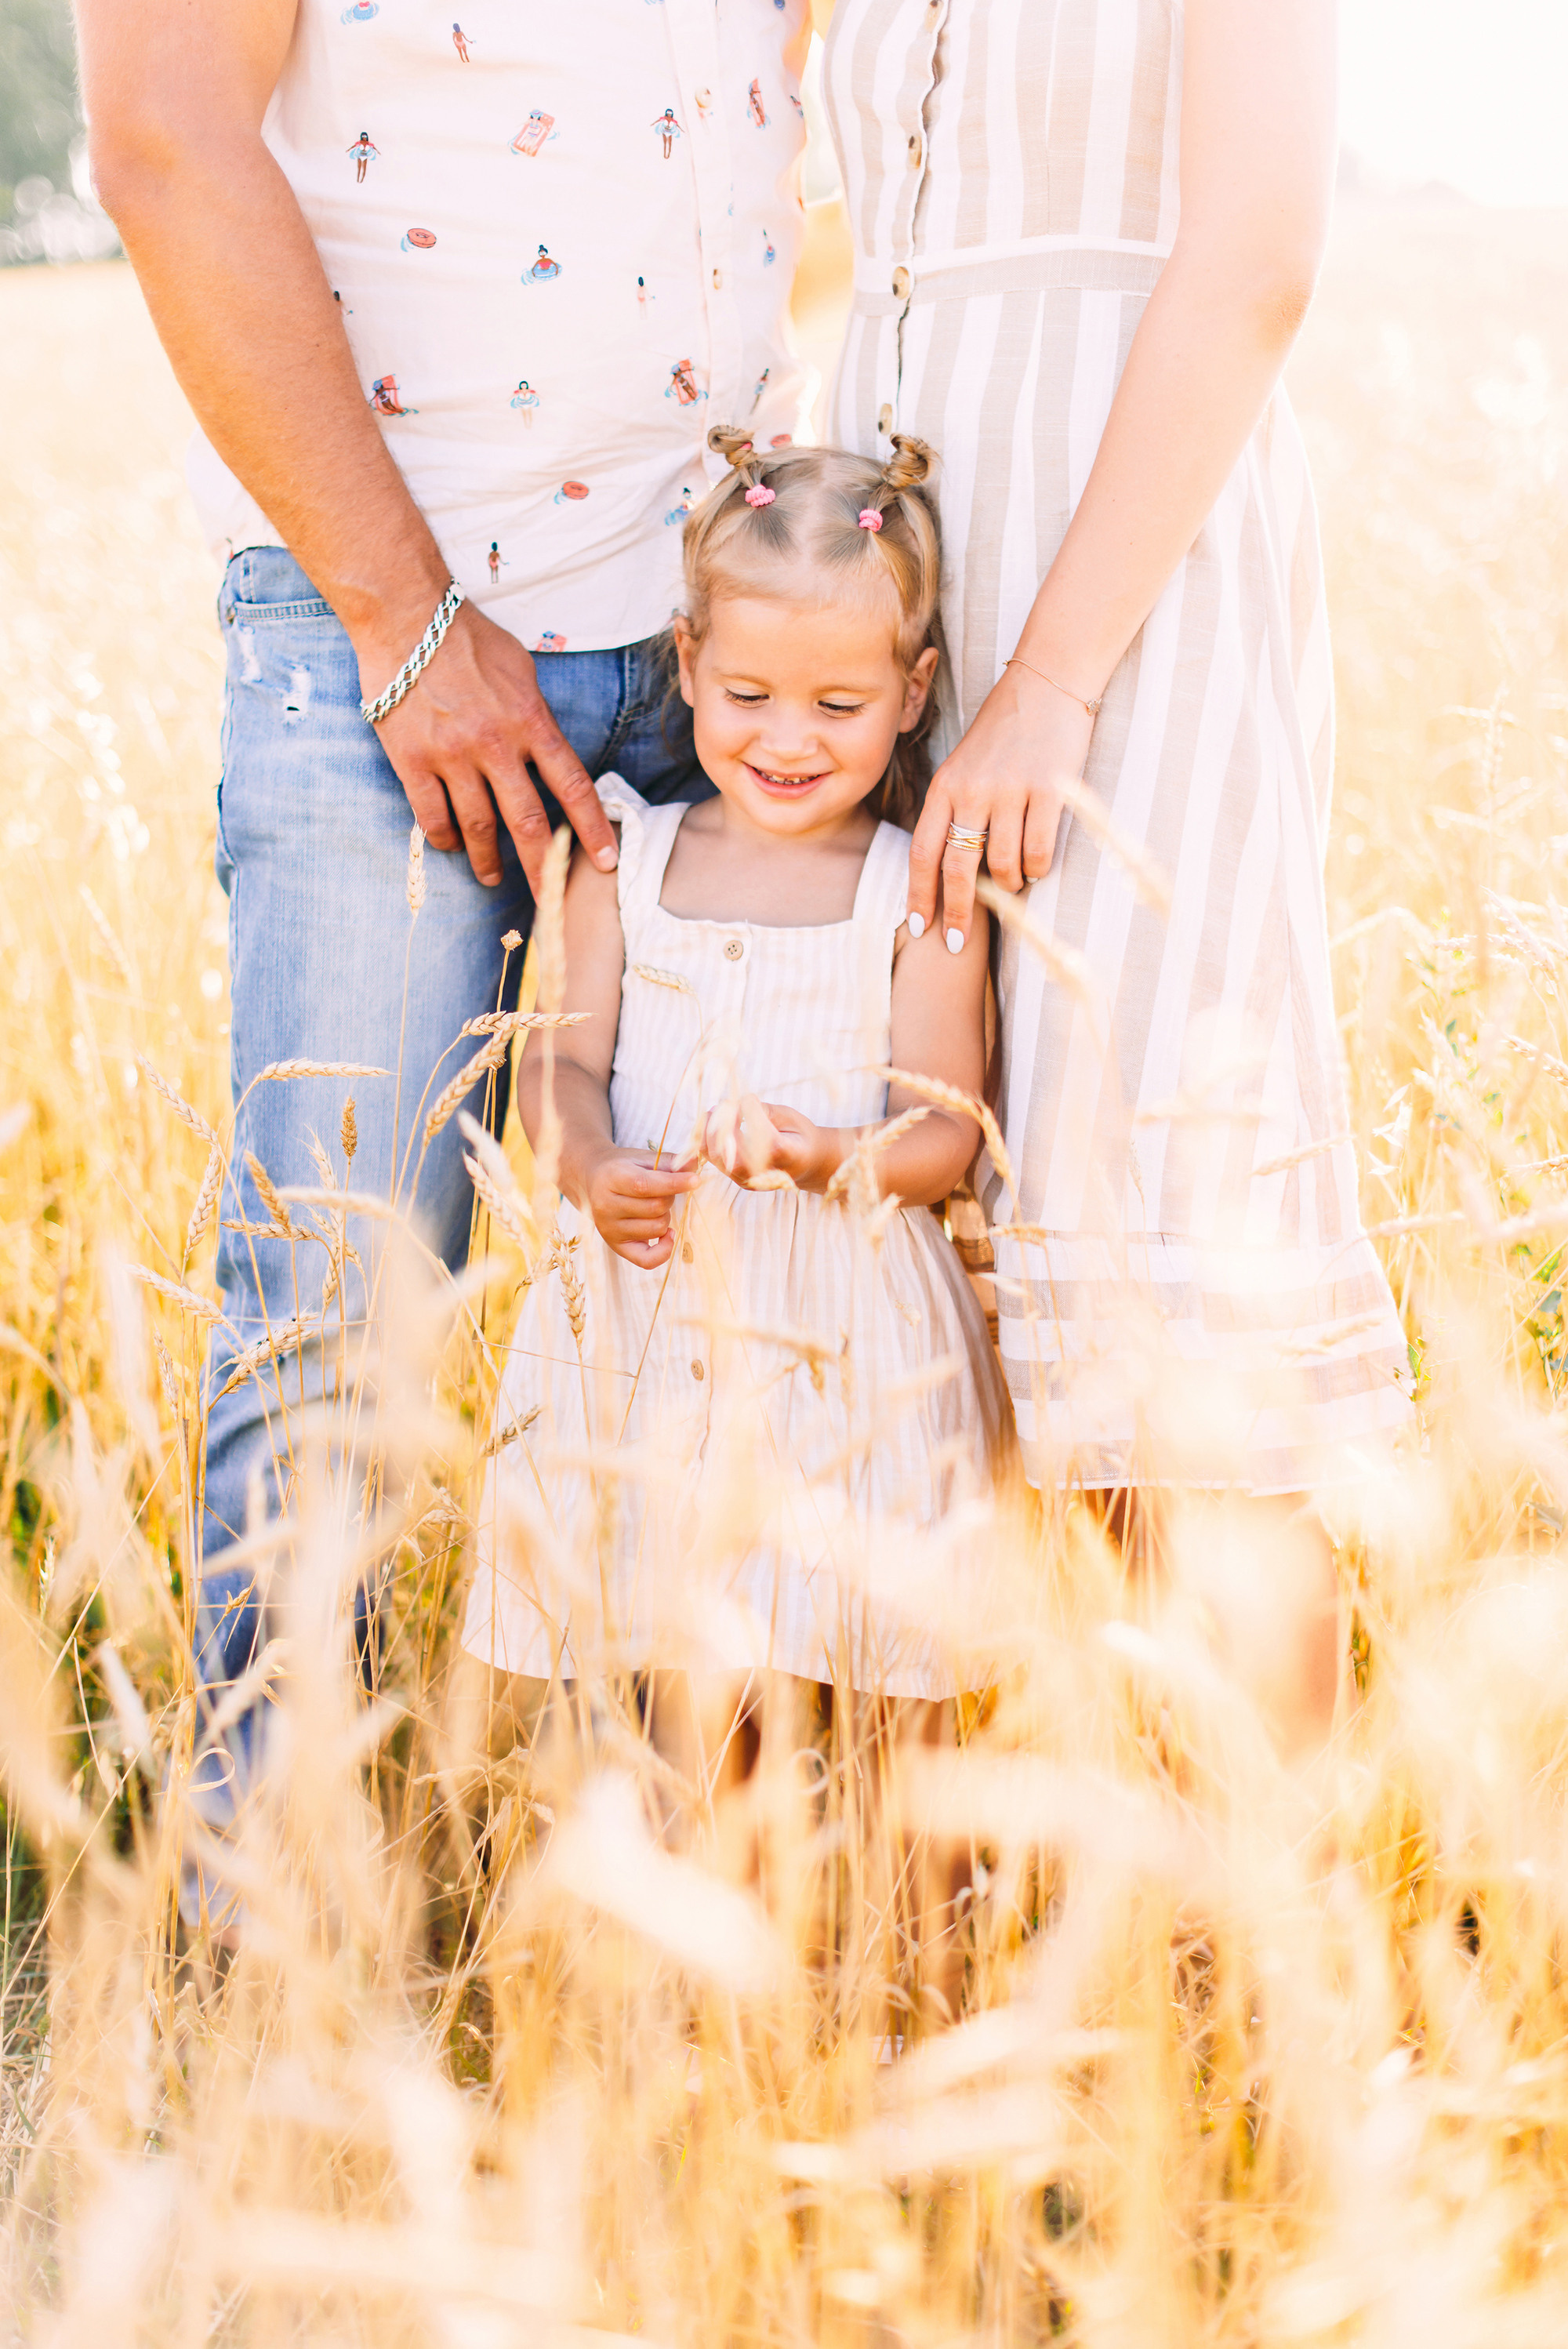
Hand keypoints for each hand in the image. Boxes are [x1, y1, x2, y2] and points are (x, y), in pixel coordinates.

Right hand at [356, 598, 618, 892]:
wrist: (404, 615)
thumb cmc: (467, 636)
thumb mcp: (520, 669)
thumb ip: (536, 715)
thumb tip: (548, 749)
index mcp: (531, 721)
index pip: (572, 786)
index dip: (593, 829)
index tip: (605, 862)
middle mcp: (496, 745)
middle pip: (528, 822)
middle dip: (543, 868)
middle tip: (552, 901)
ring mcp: (452, 756)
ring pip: (477, 827)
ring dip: (488, 861)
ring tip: (492, 878)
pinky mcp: (411, 760)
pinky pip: (431, 816)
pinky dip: (444, 839)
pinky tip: (451, 848)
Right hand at [580, 1145, 699, 1268]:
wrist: (594, 1179)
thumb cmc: (624, 1168)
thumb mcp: (644, 1158)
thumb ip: (671, 1161)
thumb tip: (695, 1161)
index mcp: (612, 1178)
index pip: (645, 1185)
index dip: (674, 1183)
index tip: (696, 1180)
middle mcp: (606, 1206)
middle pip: (656, 1208)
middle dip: (669, 1198)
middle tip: (663, 1191)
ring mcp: (609, 1228)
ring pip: (657, 1229)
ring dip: (665, 1217)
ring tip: (654, 1206)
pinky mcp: (615, 1245)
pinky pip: (647, 1260)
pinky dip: (664, 1250)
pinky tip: (667, 1235)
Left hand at [701, 1096, 838, 1192]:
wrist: (806, 1162)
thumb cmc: (799, 1135)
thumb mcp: (790, 1117)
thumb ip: (765, 1111)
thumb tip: (737, 1104)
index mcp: (789, 1156)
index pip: (765, 1138)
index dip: (753, 1114)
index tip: (751, 1098)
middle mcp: (766, 1174)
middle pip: (734, 1154)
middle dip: (724, 1123)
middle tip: (727, 1103)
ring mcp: (749, 1180)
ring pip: (718, 1156)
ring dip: (710, 1129)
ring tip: (716, 1110)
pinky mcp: (737, 1178)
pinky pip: (712, 1158)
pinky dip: (706, 1137)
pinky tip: (711, 1120)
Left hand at [909, 664, 1096, 950]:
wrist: (1046, 684)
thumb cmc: (1004, 731)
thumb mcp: (964, 766)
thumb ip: (954, 810)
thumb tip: (952, 871)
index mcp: (945, 786)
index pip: (923, 852)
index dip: (919, 895)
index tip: (920, 927)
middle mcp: (972, 791)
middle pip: (956, 869)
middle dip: (956, 914)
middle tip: (955, 944)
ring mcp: (1010, 791)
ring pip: (1001, 865)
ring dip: (1008, 886)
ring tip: (1015, 883)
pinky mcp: (1048, 791)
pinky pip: (1038, 851)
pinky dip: (1037, 868)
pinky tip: (1038, 865)